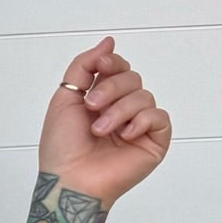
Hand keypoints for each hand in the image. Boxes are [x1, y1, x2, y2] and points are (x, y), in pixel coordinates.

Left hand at [38, 35, 171, 209]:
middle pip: (132, 78)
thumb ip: (84, 66)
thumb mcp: (65, 97)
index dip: (112, 62)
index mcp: (103, 101)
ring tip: (100, 130)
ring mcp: (139, 127)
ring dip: (119, 110)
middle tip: (92, 108)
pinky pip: (159, 116)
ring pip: (144, 95)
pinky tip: (125, 135)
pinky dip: (141, 120)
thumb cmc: (62, 148)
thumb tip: (109, 41)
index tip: (100, 65)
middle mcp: (122, 111)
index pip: (119, 68)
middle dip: (111, 88)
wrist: (69, 180)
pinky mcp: (154, 142)